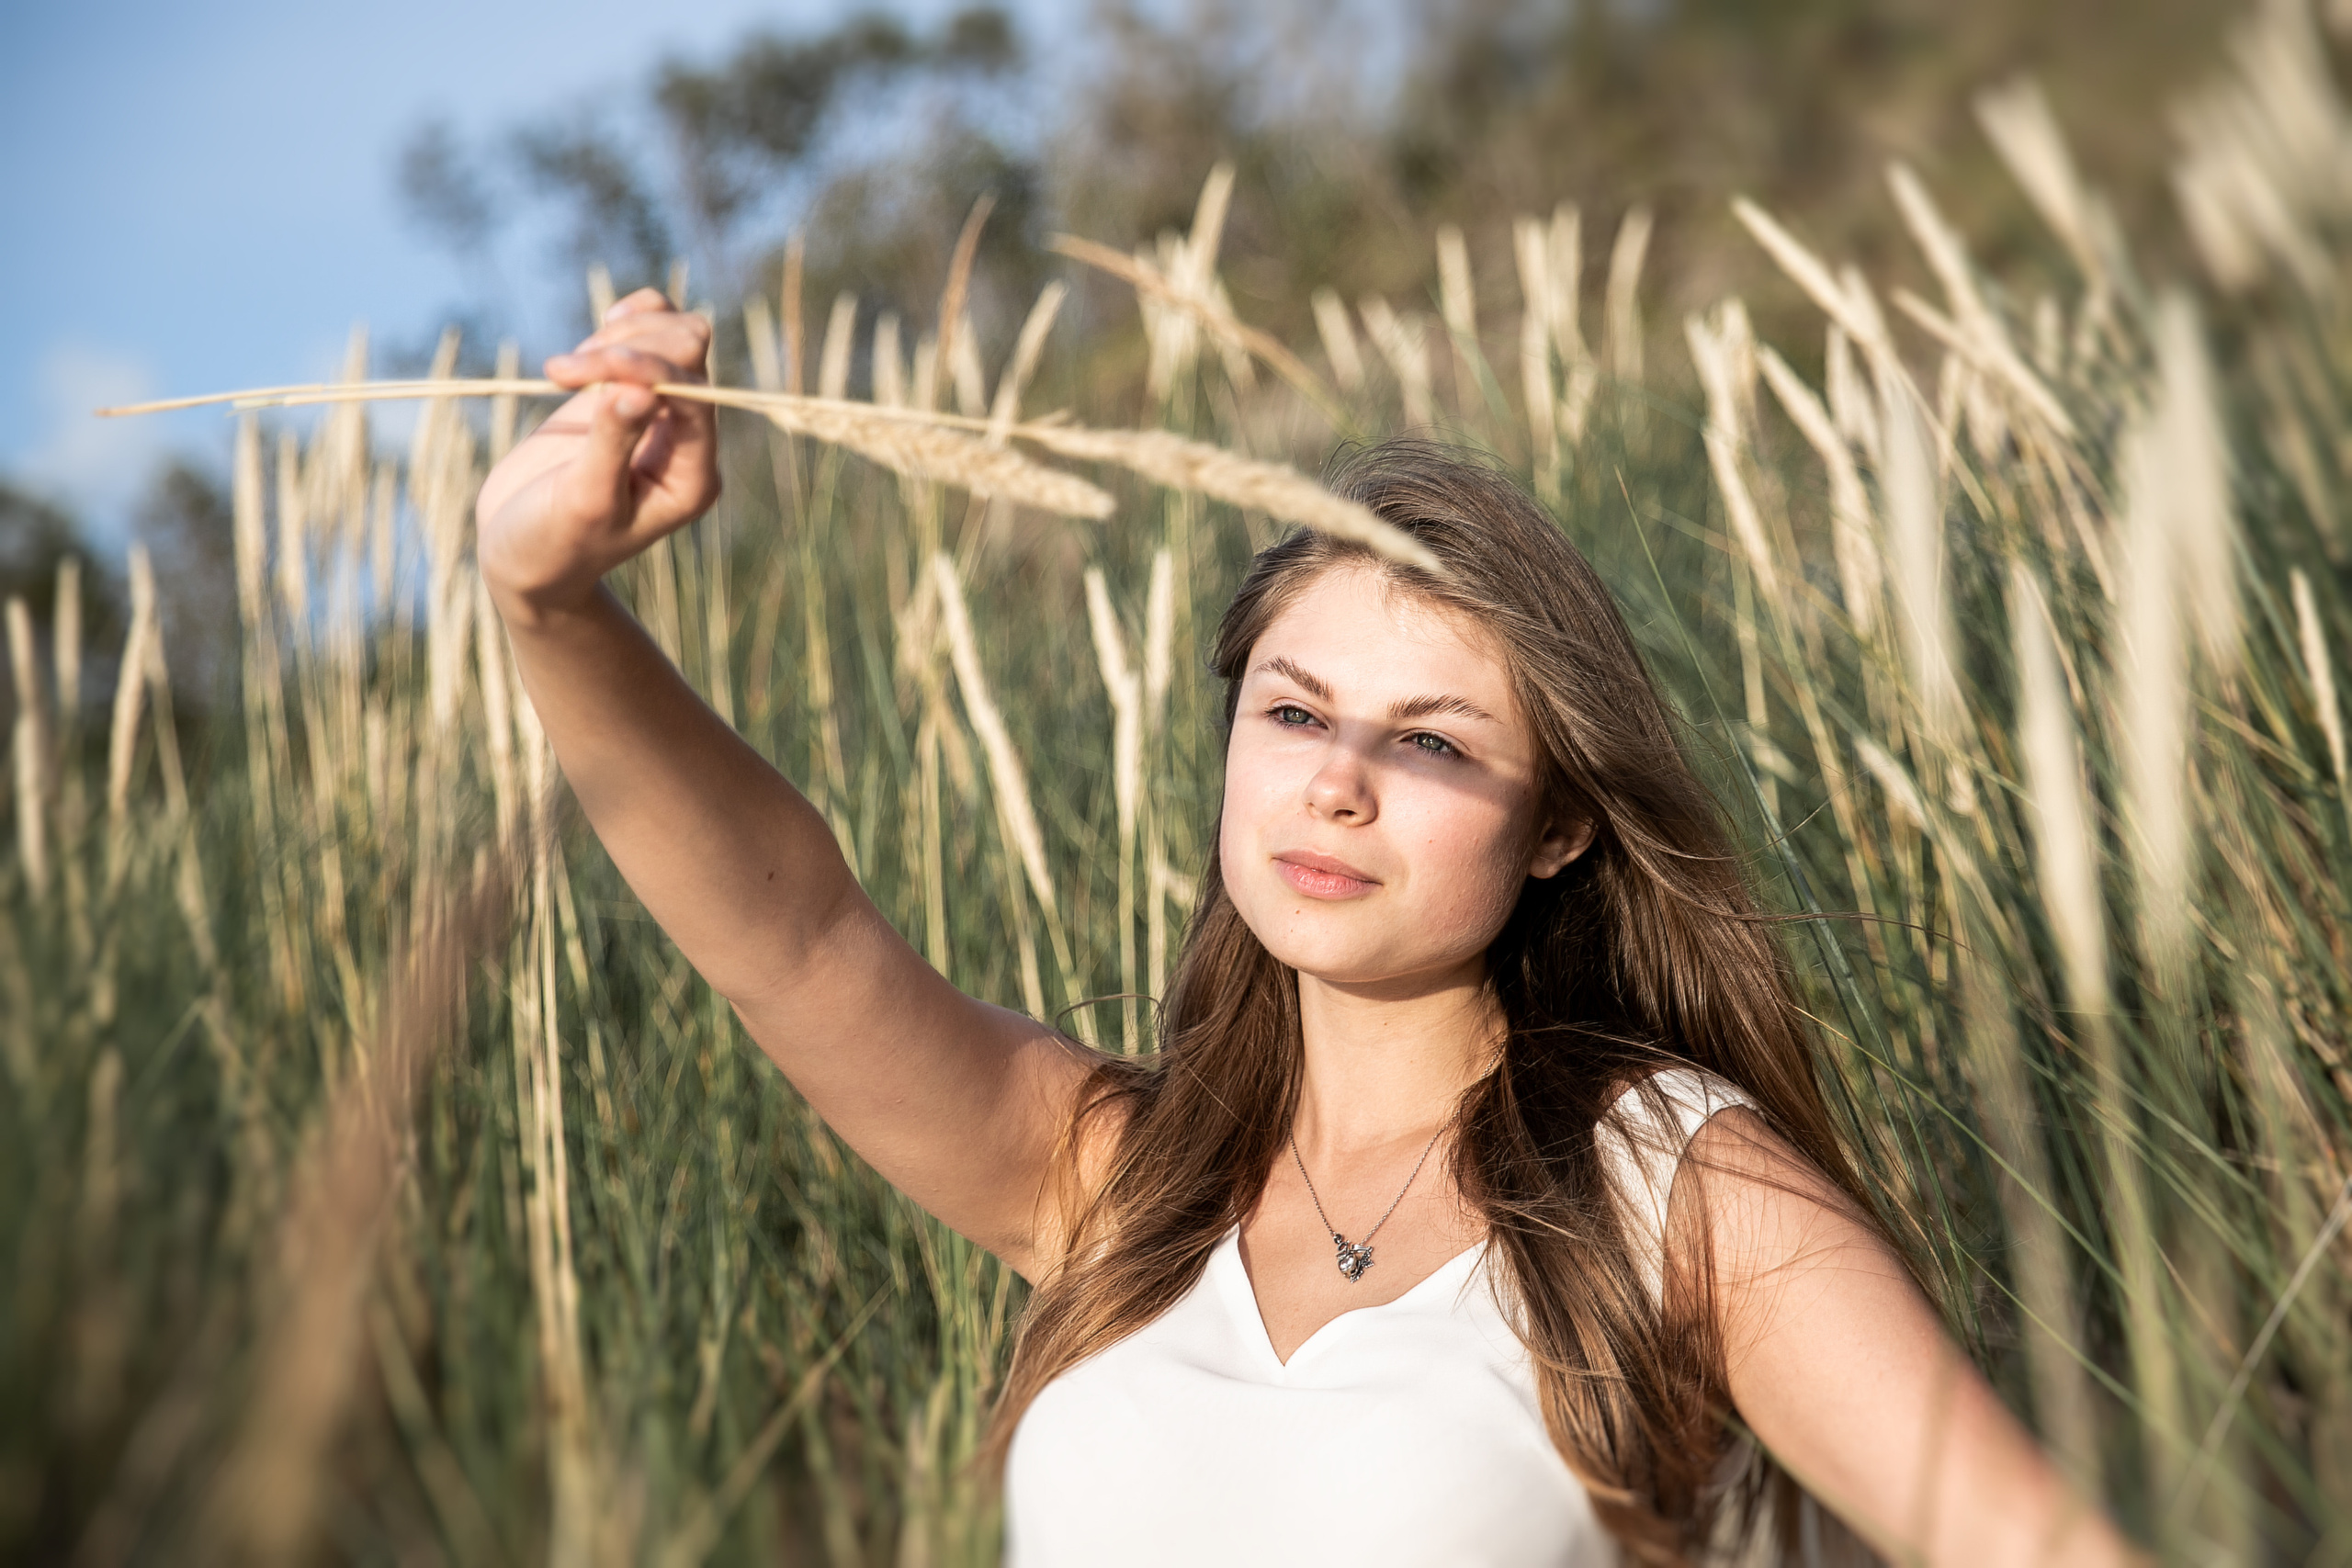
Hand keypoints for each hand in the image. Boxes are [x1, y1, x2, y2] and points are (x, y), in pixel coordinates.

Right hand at [477, 289, 720, 622]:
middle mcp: (688, 440)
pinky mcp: (630, 389)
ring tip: (564, 371)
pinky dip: (623, 323)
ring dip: (620, 334)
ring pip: (674, 332)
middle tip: (562, 373)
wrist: (524, 553)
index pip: (693, 394)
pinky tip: (588, 347)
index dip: (646, 366)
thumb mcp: (582, 501)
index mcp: (693, 476)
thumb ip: (611, 444)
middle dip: (627, 347)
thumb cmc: (553, 543)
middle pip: (690, 350)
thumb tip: (641, 389)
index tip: (582, 366)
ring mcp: (661, 411)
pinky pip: (650, 332)